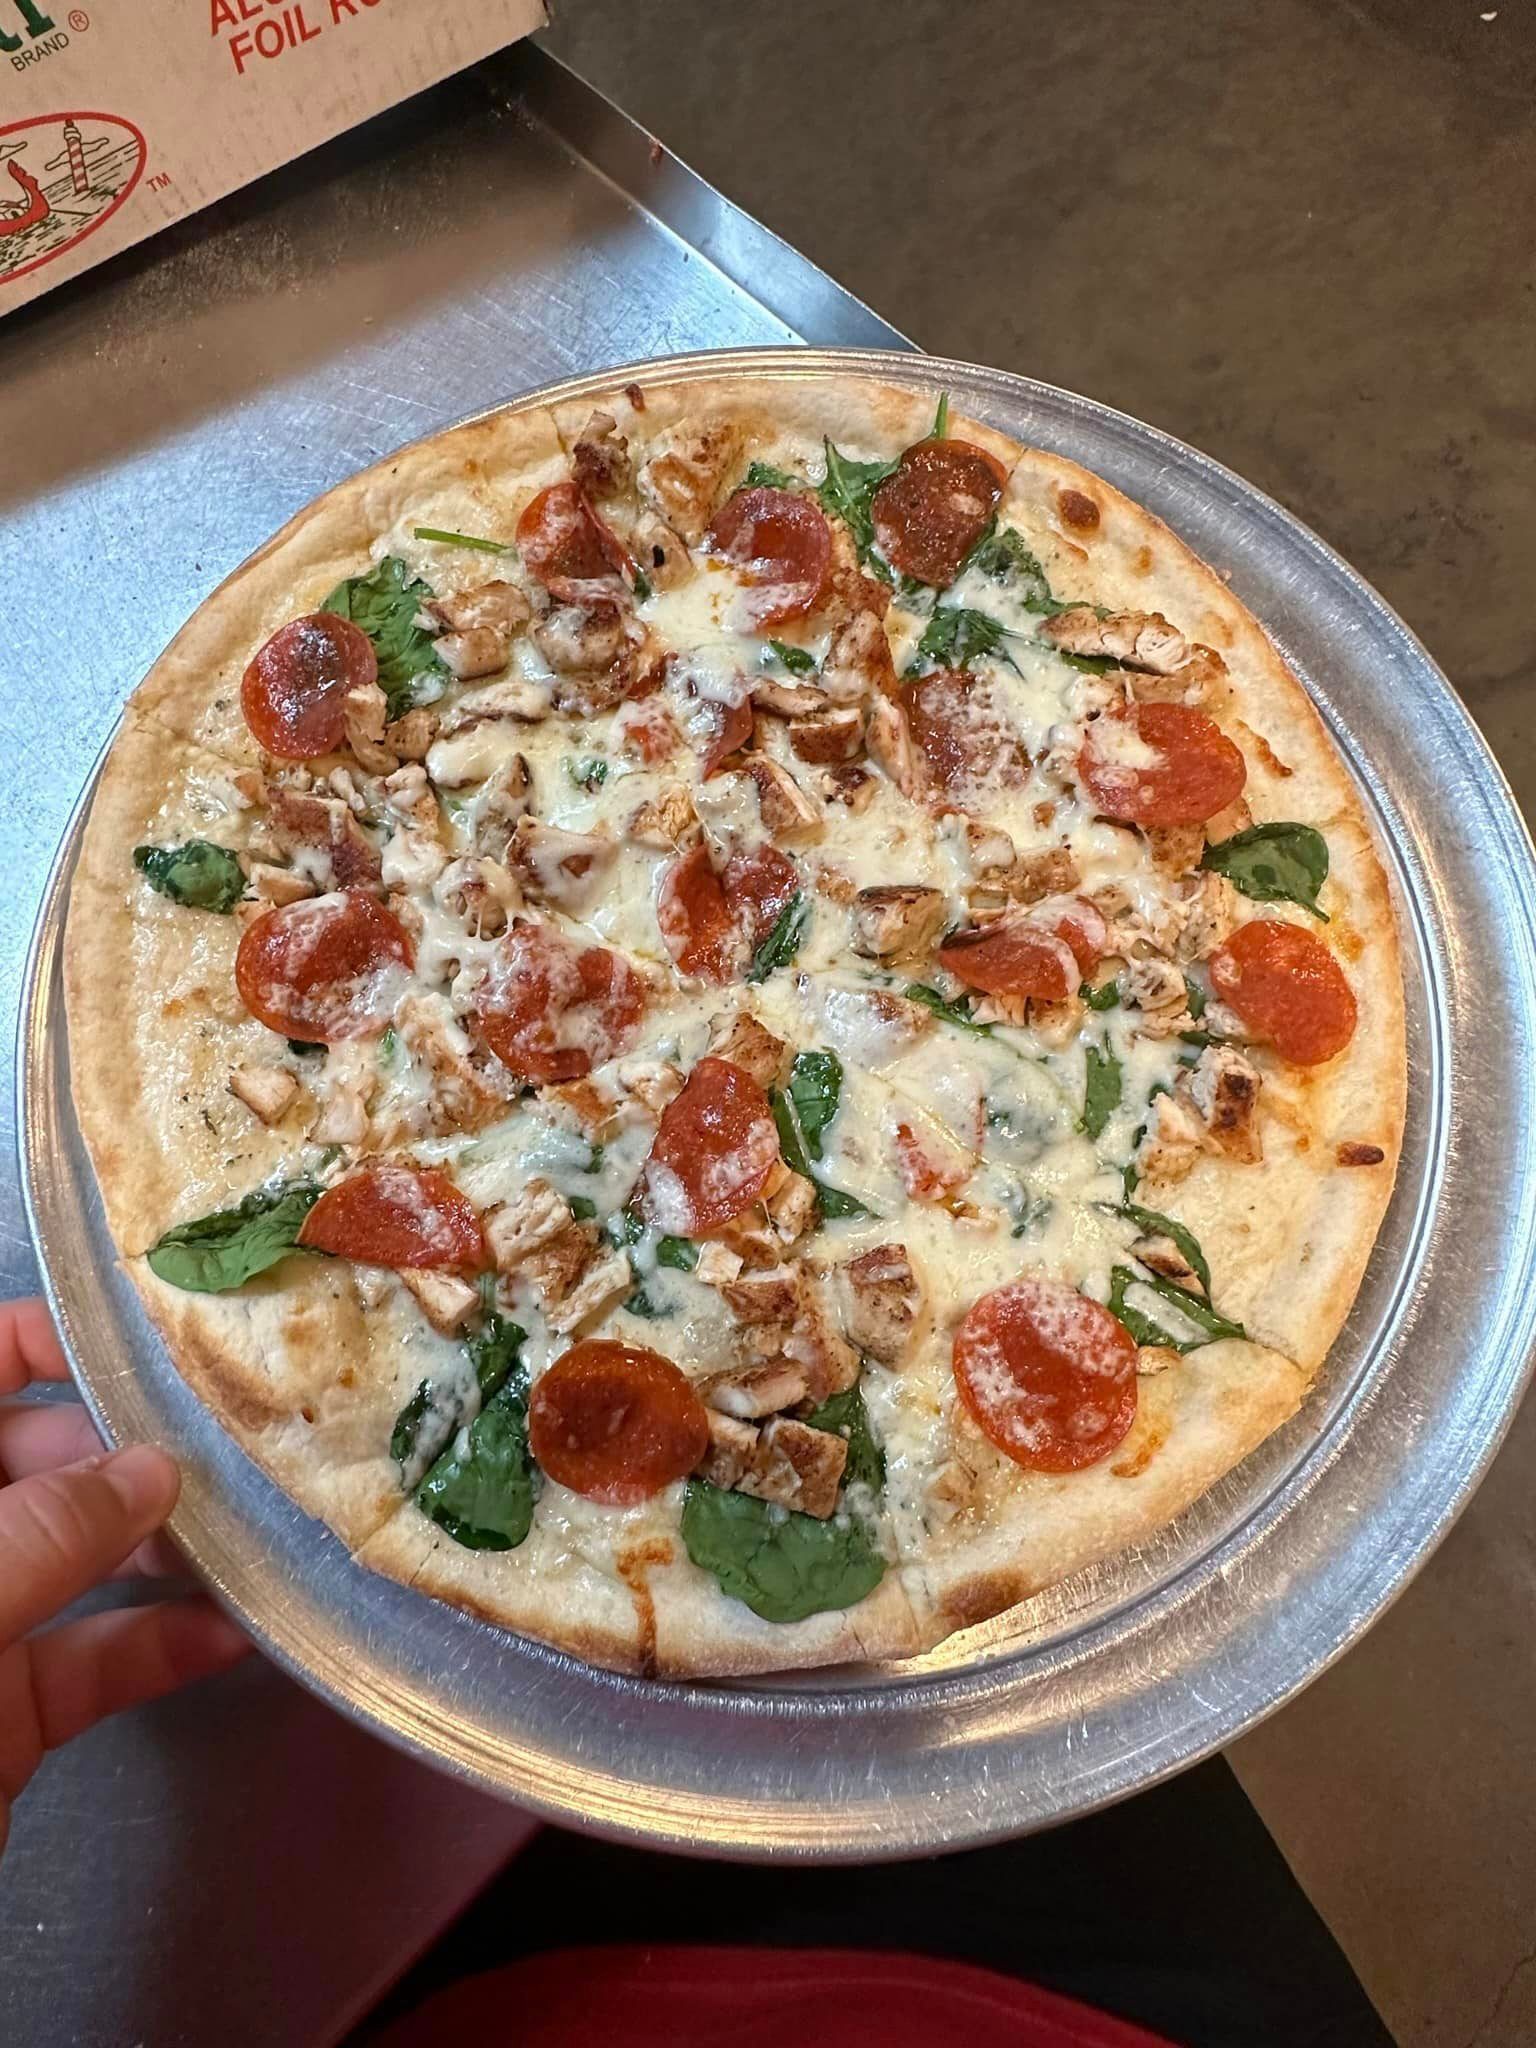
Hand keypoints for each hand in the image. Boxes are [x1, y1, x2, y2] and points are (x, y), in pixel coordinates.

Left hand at [0, 1298, 248, 1858]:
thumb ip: (43, 1534)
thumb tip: (152, 1469)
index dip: (48, 1340)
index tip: (154, 1341)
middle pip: (39, 1458)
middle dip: (133, 1451)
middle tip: (227, 1451)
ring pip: (78, 1560)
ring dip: (166, 1548)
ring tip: (250, 1535)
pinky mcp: (4, 1715)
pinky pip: (94, 1659)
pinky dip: (162, 1647)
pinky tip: (232, 1636)